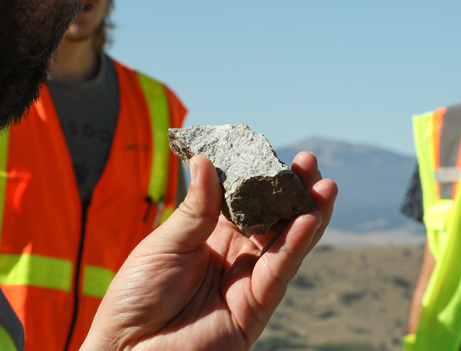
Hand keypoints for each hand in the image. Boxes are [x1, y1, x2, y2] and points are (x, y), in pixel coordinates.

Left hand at [80, 152, 337, 350]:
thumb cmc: (136, 299)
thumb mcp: (164, 244)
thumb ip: (195, 209)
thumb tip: (207, 163)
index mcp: (208, 237)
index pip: (244, 201)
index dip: (260, 178)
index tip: (274, 152)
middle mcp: (233, 257)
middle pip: (273, 220)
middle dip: (293, 192)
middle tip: (309, 163)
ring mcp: (246, 282)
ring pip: (286, 244)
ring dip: (308, 215)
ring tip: (324, 186)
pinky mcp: (255, 308)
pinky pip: (279, 273)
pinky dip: (297, 246)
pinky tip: (309, 220)